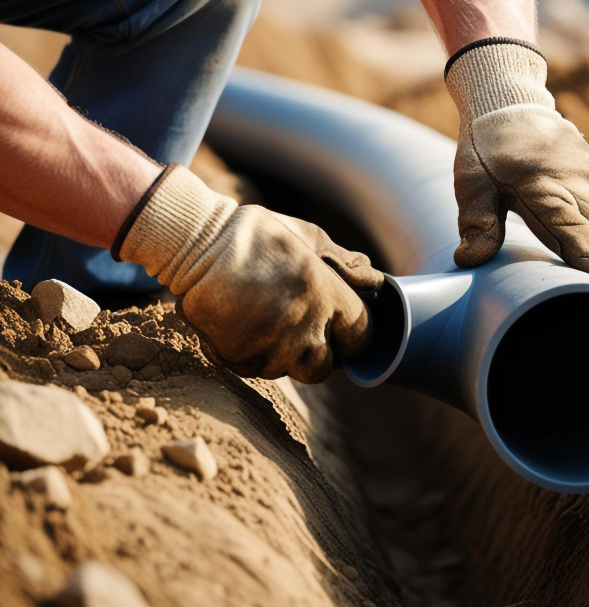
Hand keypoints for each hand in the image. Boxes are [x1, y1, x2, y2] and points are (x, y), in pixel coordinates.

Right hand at [115, 165, 381, 381]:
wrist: (197, 244)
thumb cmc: (259, 236)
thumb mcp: (310, 237)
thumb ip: (345, 262)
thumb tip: (373, 277)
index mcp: (327, 295)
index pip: (361, 337)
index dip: (353, 335)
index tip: (341, 327)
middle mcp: (304, 326)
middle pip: (325, 367)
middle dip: (318, 354)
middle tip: (302, 330)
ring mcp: (270, 346)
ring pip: (288, 370)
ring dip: (283, 354)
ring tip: (268, 322)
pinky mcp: (238, 357)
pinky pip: (255, 368)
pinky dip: (253, 354)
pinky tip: (245, 326)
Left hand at [446, 39, 588, 284]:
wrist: (507, 104)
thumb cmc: (486, 150)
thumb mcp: (471, 185)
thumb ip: (477, 224)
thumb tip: (469, 261)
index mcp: (544, 186)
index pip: (577, 231)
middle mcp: (577, 178)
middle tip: (580, 285)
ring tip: (580, 262)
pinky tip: (588, 236)